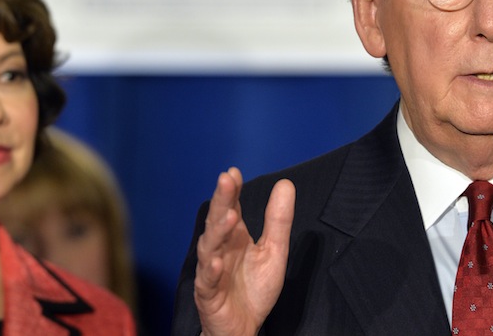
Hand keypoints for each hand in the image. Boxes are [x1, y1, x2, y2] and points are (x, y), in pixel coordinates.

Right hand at [194, 167, 295, 335]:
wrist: (243, 328)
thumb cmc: (253, 290)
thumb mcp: (274, 251)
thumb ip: (278, 220)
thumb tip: (286, 184)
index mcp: (234, 237)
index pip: (231, 208)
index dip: (231, 191)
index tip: (233, 172)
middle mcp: (219, 249)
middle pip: (218, 221)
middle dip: (222, 201)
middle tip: (226, 180)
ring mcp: (211, 271)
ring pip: (209, 248)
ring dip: (217, 232)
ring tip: (227, 216)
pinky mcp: (208, 295)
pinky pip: (206, 281)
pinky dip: (209, 271)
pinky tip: (214, 262)